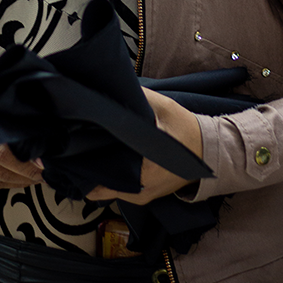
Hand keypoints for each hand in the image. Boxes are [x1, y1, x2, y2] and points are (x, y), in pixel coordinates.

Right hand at [0, 105, 43, 187]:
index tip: (43, 167)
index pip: (3, 153)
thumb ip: (22, 129)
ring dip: (19, 181)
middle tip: (43, 175)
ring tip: (35, 178)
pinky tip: (21, 180)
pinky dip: (8, 184)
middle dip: (25, 174)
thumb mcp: (6, 113)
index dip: (25, 164)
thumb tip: (43, 155)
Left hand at [85, 88, 202, 204]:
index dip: (82, 164)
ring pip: (107, 189)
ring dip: (98, 173)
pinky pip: (118, 188)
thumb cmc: (187, 131)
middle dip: (86, 168)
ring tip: (88, 151)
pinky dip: (110, 176)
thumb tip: (114, 87)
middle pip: (98, 186)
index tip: (72, 150)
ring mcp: (141, 196)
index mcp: (143, 173)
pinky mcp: (144, 194)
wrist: (209, 150)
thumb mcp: (164, 107)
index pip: (99, 179)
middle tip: (76, 147)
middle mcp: (139, 191)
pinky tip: (106, 158)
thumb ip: (138, 98)